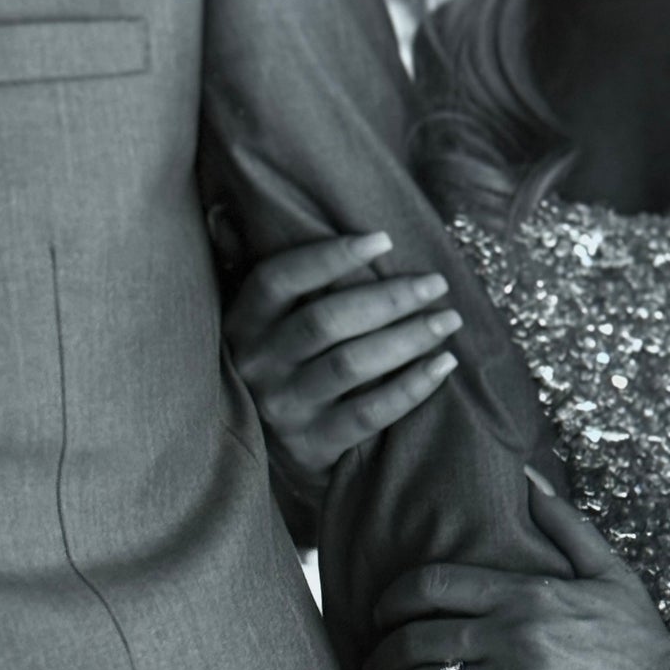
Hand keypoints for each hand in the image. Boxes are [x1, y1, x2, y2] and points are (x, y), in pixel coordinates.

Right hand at [225, 232, 461, 500]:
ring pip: (351, 364)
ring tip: (448, 320)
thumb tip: (221, 210)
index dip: (330, 257)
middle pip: (326, 321)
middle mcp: (256, 366)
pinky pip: (369, 413)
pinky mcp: (311, 446)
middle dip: (388, 297)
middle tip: (436, 283)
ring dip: (408, 338)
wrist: (268, 459)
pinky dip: (411, 387)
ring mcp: (282, 409)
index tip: (385, 239)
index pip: (278, 280)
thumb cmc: (279, 371)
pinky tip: (444, 365)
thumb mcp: (259, 327)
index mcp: (241, 325)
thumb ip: (260, 277)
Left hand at [363, 468, 669, 669]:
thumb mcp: (611, 575)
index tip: (380, 616)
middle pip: (415, 639)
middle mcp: (517, 637)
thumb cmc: (645, 649)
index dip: (390, 601)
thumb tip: (525, 476)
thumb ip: (564, 524)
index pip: (431, 584)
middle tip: (373, 667)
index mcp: (529, 593)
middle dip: (381, 656)